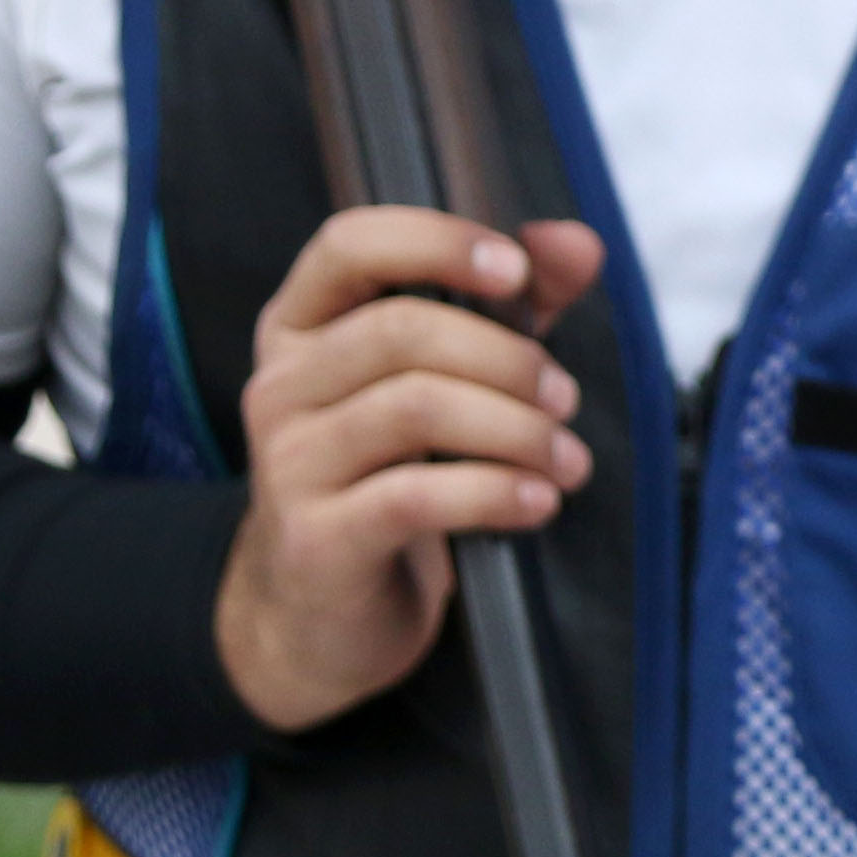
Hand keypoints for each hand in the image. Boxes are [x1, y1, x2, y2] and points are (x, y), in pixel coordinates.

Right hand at [214, 208, 604, 732]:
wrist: (320, 614)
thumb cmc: (386, 477)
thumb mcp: (442, 383)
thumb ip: (509, 307)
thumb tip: (575, 245)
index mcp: (301, 326)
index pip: (350, 245)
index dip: (436, 242)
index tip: (516, 271)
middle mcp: (280, 384)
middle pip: (401, 331)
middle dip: (506, 358)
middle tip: (564, 398)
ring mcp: (289, 462)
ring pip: (415, 408)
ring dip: (515, 428)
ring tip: (567, 459)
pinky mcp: (315, 538)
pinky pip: (417, 496)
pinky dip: (495, 492)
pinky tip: (538, 500)